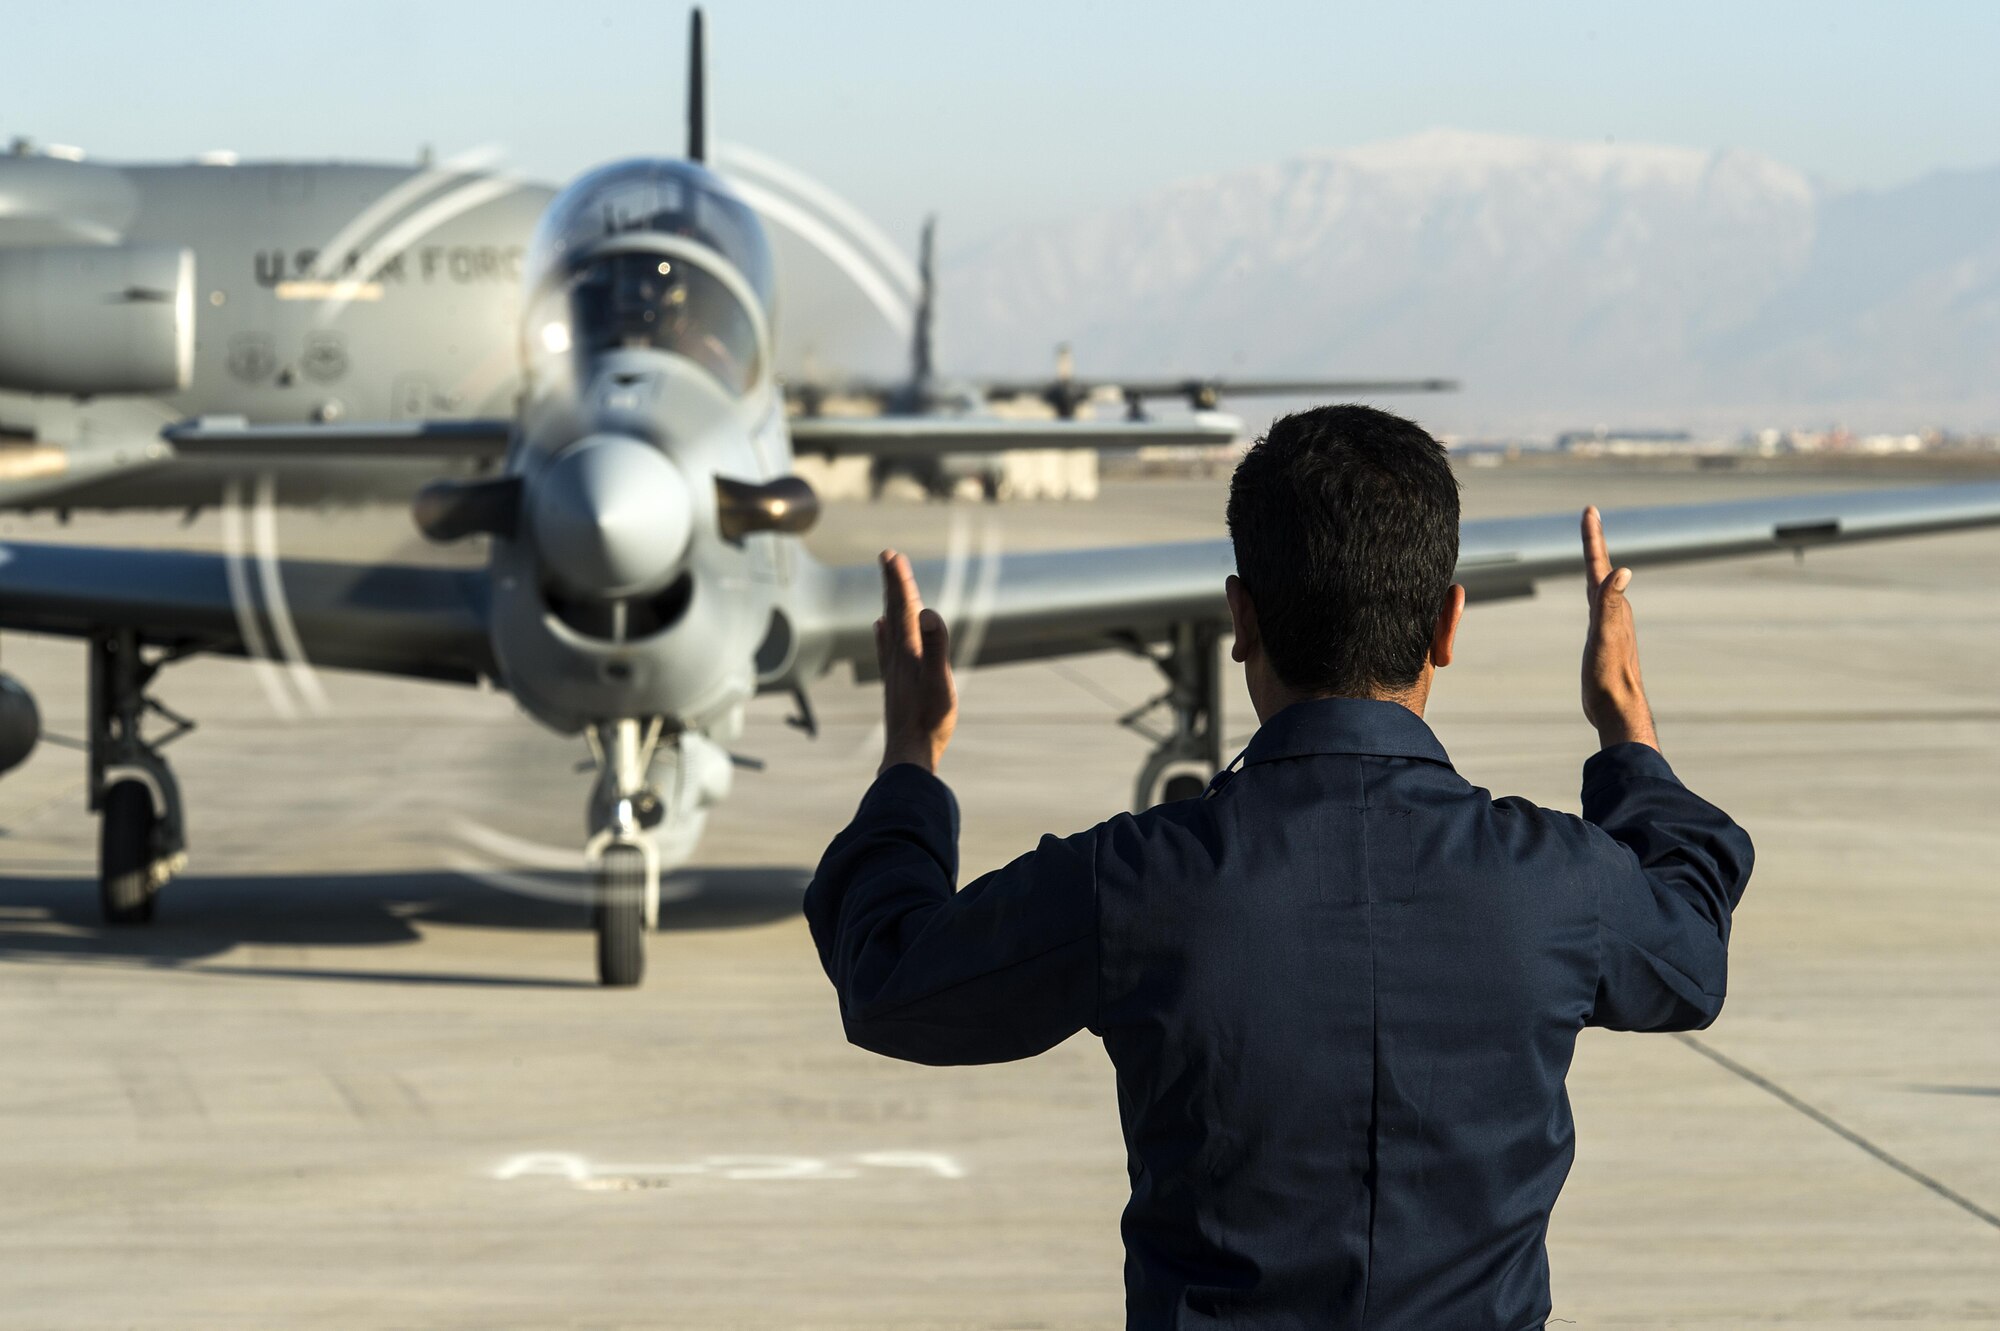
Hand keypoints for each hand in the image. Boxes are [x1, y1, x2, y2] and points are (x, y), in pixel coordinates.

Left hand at [875, 550, 957, 775]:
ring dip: (891, 603)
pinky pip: (887, 649)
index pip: (904, 608)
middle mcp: (898, 656)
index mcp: (910, 651)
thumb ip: (936, 646)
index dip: (899, 581)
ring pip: (890, 628)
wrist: (909, 753)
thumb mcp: (940, 681)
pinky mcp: (896, 683)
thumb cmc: (929, 720)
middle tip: (888, 557)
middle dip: (893, 584)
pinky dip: (884, 633)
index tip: (892, 554)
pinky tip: (879, 629)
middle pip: (894, 612)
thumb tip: (929, 613)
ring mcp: (895, 670)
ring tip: (889, 586)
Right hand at [1580, 507, 1658, 751]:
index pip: (1600, 564)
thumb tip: (1623, 570)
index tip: (1590, 511)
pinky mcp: (1604, 639)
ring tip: (1591, 549)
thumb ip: (1612, 605)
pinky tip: (1594, 595)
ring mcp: (1611, 625)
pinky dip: (1594, 589)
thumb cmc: (1609, 676)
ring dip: (1595, 564)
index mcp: (1613, 606)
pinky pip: (1598, 604)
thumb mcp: (1606, 637)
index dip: (1593, 537)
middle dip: (1594, 542)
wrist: (1618, 709)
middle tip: (1590, 518)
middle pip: (1601, 568)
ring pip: (1601, 586)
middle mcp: (1615, 610)